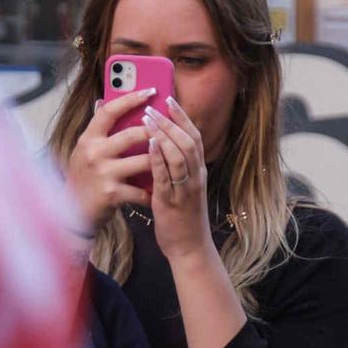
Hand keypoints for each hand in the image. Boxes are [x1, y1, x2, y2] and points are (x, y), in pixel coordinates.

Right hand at [63, 87, 156, 228]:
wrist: (71, 214)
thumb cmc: (83, 180)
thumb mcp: (84, 151)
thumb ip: (96, 130)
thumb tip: (102, 101)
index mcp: (88, 139)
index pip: (109, 111)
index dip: (130, 99)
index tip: (151, 91)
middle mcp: (93, 153)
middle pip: (132, 134)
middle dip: (154, 132)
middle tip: (169, 131)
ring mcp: (103, 173)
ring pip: (143, 161)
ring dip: (159, 162)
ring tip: (170, 162)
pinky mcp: (111, 193)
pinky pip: (141, 190)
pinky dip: (151, 193)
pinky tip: (157, 193)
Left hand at [145, 97, 213, 262]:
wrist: (189, 248)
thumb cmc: (182, 218)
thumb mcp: (182, 188)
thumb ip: (173, 168)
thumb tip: (158, 146)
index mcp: (198, 172)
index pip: (194, 137)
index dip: (182, 117)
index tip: (170, 99)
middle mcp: (196, 177)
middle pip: (188, 140)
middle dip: (171, 120)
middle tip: (155, 105)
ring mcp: (186, 189)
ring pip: (180, 154)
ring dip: (164, 134)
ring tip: (148, 119)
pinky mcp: (173, 202)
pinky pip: (167, 176)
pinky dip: (158, 158)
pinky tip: (149, 145)